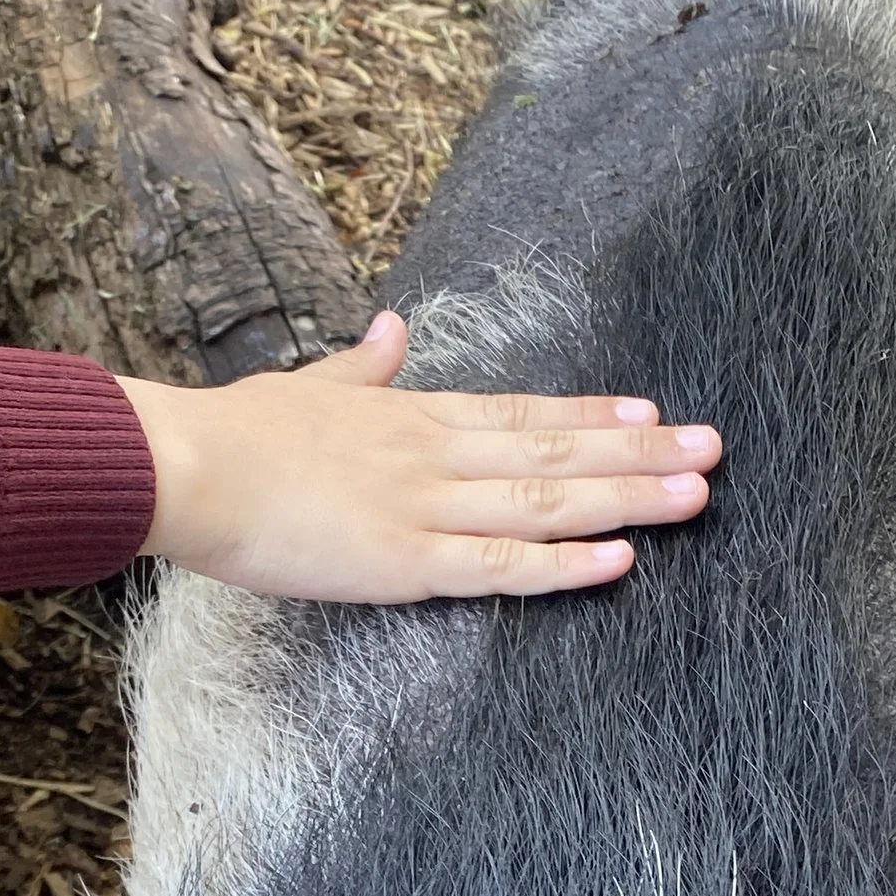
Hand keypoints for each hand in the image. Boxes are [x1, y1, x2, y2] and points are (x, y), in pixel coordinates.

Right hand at [121, 311, 720, 598]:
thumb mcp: (305, 386)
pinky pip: (502, 565)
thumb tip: (391, 330)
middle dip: (640, 453)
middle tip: (713, 448)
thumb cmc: (231, 434)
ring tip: (695, 492)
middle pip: (556, 449)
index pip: (521, 412)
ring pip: (547, 500)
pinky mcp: (405, 561)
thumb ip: (358, 365)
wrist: (183, 465)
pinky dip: (565, 564)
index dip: (591, 414)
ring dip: (627, 497)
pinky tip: (620, 559)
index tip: (652, 411)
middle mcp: (435, 455)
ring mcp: (426, 506)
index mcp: (411, 417)